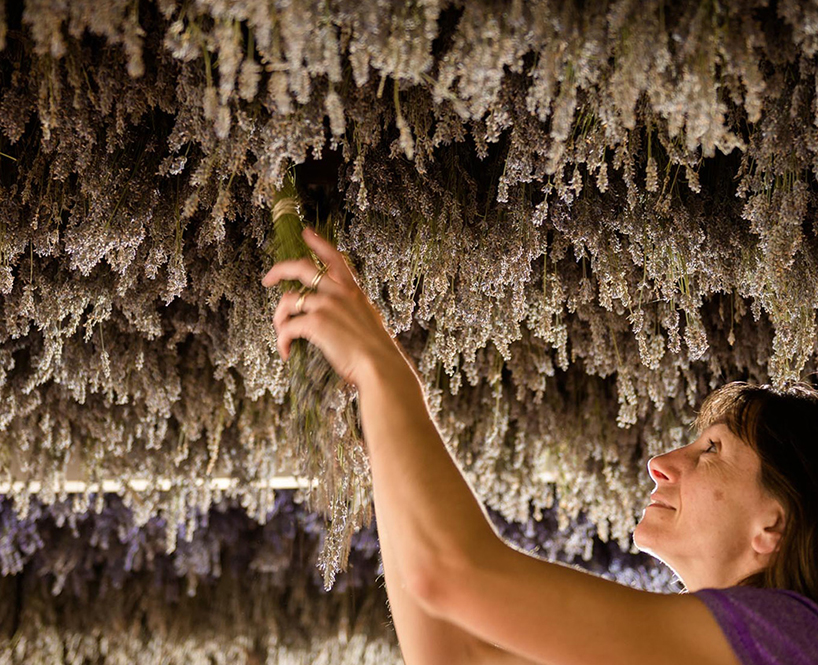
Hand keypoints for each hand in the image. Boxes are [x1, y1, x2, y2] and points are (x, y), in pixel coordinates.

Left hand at [261, 227, 403, 387]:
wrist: (379, 365)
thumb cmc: (376, 350)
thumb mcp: (368, 319)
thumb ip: (352, 310)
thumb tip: (339, 316)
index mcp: (352, 291)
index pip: (334, 257)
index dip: (318, 242)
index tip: (306, 233)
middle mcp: (337, 292)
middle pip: (301, 268)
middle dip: (279, 270)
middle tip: (268, 279)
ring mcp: (325, 305)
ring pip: (287, 300)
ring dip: (279, 317)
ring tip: (281, 332)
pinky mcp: (315, 323)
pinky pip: (287, 328)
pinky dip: (282, 341)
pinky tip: (286, 352)